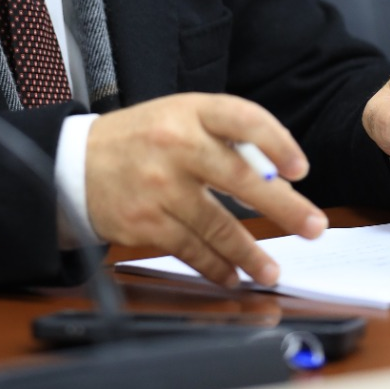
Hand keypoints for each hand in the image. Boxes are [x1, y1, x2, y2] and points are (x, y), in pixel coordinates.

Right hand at [84, 91, 328, 287]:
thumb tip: (278, 179)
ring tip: (273, 269)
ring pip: (218, 225)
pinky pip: (191, 249)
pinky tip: (232, 276)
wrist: (76, 165)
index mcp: (189, 112)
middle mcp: (175, 146)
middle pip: (240, 178)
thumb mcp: (179, 118)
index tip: (300, 168)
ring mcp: (160, 186)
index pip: (242, 119)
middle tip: (313, 226)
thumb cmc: (141, 140)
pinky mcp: (146, 223)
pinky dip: (216, 267)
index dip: (277, 142)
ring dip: (251, 252)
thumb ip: (224, 139)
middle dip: (284, 207)